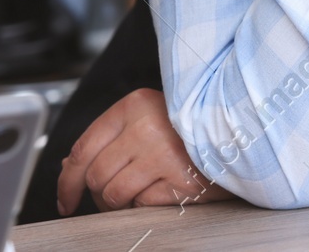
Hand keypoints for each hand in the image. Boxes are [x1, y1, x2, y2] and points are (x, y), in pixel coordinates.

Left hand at [56, 88, 233, 214]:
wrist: (242, 127)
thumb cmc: (192, 125)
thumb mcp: (148, 119)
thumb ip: (110, 139)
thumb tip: (69, 168)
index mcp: (136, 105)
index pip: (83, 149)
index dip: (67, 181)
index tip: (65, 199)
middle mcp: (147, 126)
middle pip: (96, 176)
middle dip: (99, 194)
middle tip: (116, 194)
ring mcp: (164, 153)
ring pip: (114, 194)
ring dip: (123, 201)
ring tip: (144, 189)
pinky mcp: (181, 178)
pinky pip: (142, 203)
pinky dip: (148, 203)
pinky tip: (165, 187)